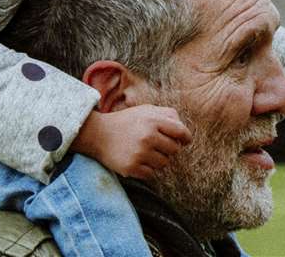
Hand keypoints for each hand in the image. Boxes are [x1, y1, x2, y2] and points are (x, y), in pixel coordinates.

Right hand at [71, 104, 190, 180]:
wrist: (98, 134)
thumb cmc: (127, 122)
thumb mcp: (146, 110)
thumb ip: (167, 115)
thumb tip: (184, 131)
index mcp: (153, 120)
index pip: (181, 132)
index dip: (186, 138)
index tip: (184, 141)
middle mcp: (148, 136)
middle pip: (175, 150)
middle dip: (169, 149)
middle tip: (157, 145)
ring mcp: (139, 153)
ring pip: (164, 164)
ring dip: (157, 160)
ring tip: (144, 152)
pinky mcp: (131, 168)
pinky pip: (151, 174)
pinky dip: (147, 170)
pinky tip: (137, 160)